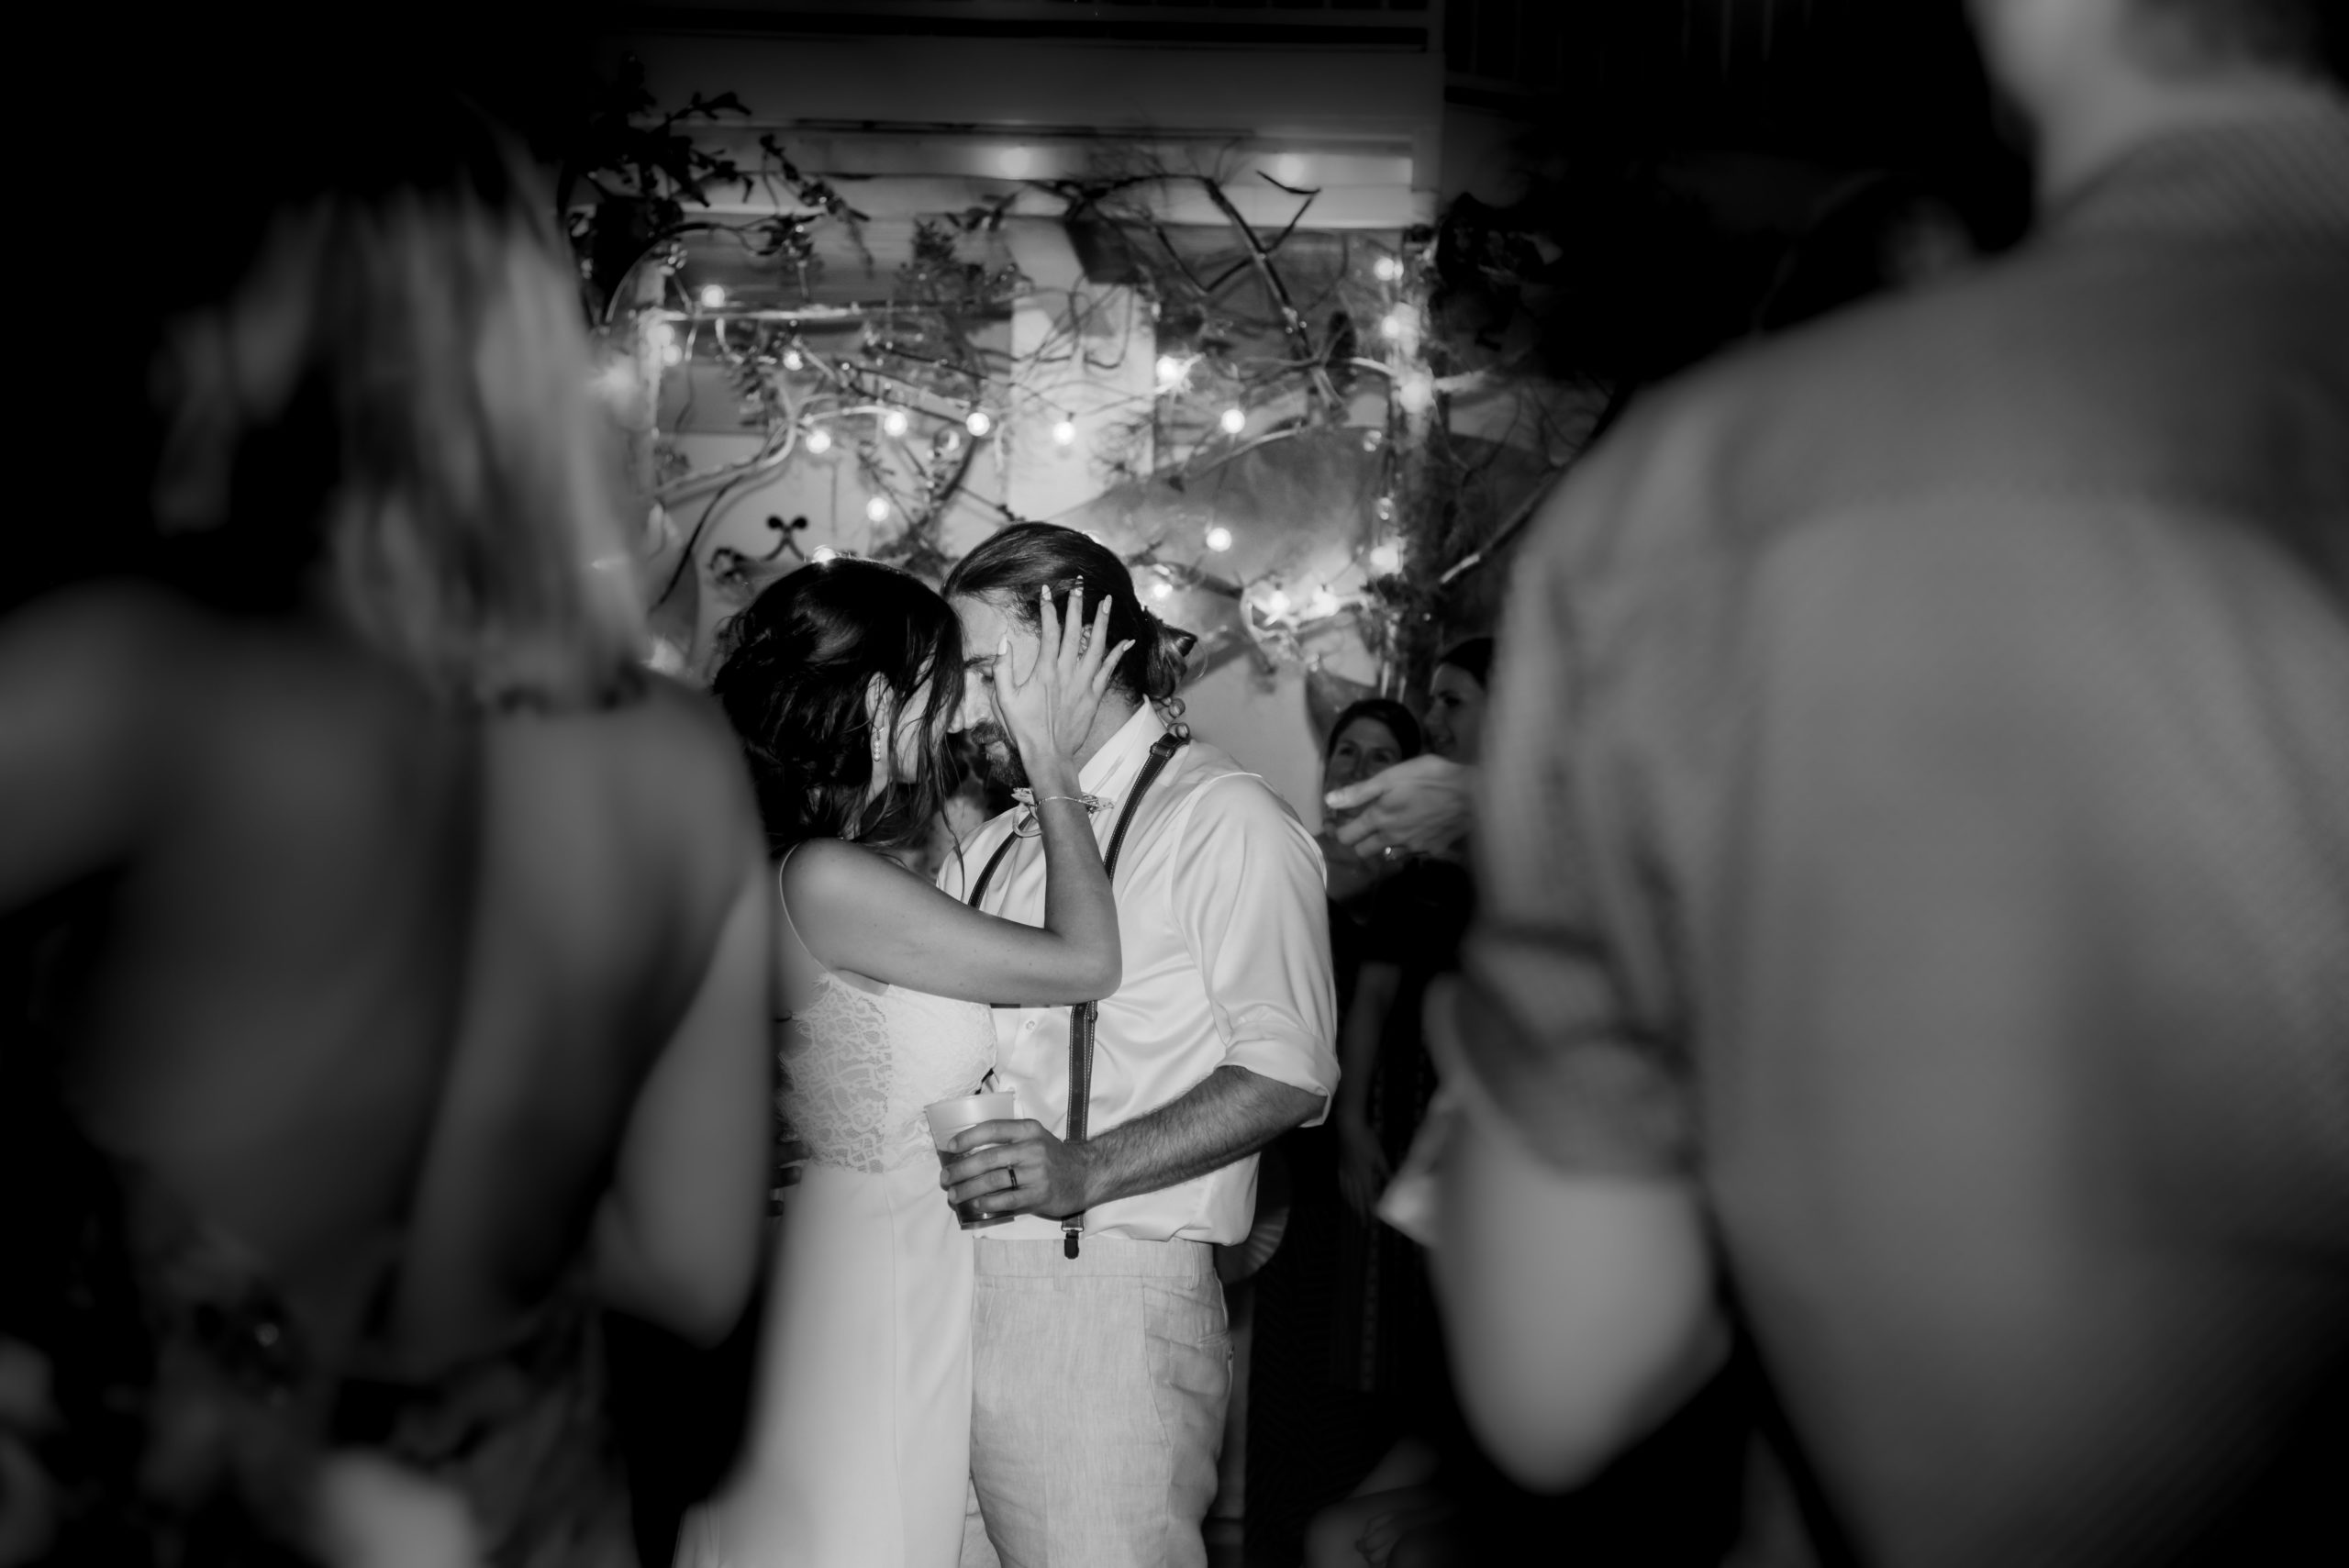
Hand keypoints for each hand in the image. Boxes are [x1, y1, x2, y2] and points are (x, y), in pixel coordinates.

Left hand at [940, 1118, 1092, 1218]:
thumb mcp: (1034, 1137)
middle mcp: (1032, 1149)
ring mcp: (1036, 1173)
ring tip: (954, 1194)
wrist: (1085, 1175)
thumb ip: (1008, 1138)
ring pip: (993, 1181)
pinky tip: (975, 1204)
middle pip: (988, 1158)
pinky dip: (988, 1202)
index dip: (968, 1137)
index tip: (950, 1147)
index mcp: (1028, 1130)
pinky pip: (1007, 1200)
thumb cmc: (1052, 1157)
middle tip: (945, 1177)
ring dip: (968, 1189)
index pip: (993, 1129)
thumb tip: (968, 1149)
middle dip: (961, 1169)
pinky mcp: (1039, 1195)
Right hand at [991, 583, 1130, 775]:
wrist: (1048, 754)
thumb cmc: (1024, 728)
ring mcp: (1084, 683)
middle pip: (1075, 631)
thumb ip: (1003, 668)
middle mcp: (1067, 672)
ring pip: (1096, 645)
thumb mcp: (1004, 698)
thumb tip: (1003, 640)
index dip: (1048, 608)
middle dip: (1077, 605)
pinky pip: (1109, 670)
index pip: (1049, 631)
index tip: (1047, 590)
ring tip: (1106, 601)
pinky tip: (1126, 640)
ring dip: (1102, 622)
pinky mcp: (1094, 695)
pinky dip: (1118, 654)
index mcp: (1045, 670)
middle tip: (1079, 584)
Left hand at [1324, 755, 1474, 858]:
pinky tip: (1416, 830)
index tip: (1348, 819)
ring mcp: (1413, 847)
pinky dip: (1409, 845)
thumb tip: (1329, 801)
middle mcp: (1392, 838)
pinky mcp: (1432, 850)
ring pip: (1387, 855)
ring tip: (1393, 826)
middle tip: (1368, 824)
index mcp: (1379, 818)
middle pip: (1363, 852)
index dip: (1342, 829)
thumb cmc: (1430, 778)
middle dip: (1360, 840)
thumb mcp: (1391, 776)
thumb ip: (1359, 791)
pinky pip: (1412, 853)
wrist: (1472, 794)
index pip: (1346, 837)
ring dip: (1384, 845)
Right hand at [1336, 1108, 1391, 1221]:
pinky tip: (1345, 1195)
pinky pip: (1342, 1184)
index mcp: (1364, 1175)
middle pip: (1357, 1198)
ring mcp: (1345, 1172)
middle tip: (1364, 1224)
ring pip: (1348, 1193)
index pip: (1368, 1197)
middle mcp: (1353, 1177)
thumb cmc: (1367, 1140)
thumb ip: (1385, 1170)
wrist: (1349, 1128)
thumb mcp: (1379, 1155)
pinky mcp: (1341, 1166)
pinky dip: (1344, 1193)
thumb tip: (1393, 1183)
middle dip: (1361, 1212)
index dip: (1371, 1209)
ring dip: (1353, 1205)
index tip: (1374, 1221)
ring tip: (1356, 1213)